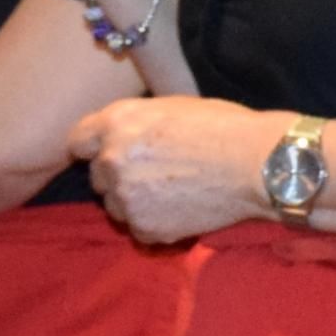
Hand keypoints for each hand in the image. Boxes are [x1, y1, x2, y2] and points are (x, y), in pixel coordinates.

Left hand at [71, 98, 280, 244]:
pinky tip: (181, 209)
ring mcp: (126, 197)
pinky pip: (138, 228)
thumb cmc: (224, 127)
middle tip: (155, 173)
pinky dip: (155, 222)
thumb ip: (136, 122)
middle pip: (96, 176)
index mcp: (117, 122)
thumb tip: (120, 135)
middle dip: (119, 175)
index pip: (77, 141)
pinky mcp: (144, 227)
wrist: (257, 165)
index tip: (109, 152)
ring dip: (134, 201)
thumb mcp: (171, 106)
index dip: (94, 147)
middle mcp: (112, 159)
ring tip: (171, 193)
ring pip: (114, 205)